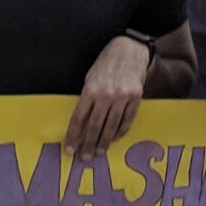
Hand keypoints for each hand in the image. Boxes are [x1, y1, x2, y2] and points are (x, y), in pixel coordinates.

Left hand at [66, 36, 151, 154]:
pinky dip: (120, 131)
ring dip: (104, 142)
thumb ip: (87, 98)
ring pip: (111, 126)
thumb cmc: (106, 62)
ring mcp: (123, 97)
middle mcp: (107, 95)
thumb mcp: (90, 77)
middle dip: (88, 144)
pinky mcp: (136, 98)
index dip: (73, 136)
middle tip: (84, 157)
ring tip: (99, 152)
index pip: (79, 119)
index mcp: (91, 89)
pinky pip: (127, 120)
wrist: (130, 48)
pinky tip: (114, 138)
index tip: (69, 149)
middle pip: (95, 126)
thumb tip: (82, 122)